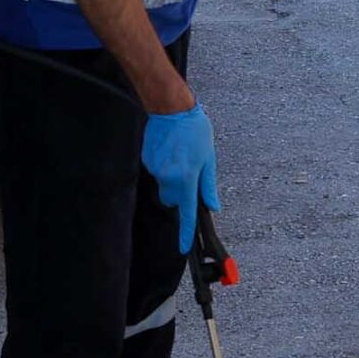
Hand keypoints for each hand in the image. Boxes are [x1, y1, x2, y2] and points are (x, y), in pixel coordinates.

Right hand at [142, 105, 220, 253]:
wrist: (171, 108)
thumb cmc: (194, 131)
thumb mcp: (208, 159)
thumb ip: (208, 186)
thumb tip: (212, 206)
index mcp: (187, 179)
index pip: (187, 214)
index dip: (186, 233)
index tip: (184, 248)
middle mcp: (169, 179)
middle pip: (173, 200)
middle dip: (180, 192)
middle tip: (189, 171)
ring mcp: (155, 171)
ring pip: (165, 186)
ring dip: (172, 178)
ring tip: (179, 155)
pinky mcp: (146, 162)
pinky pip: (157, 173)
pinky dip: (164, 166)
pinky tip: (169, 150)